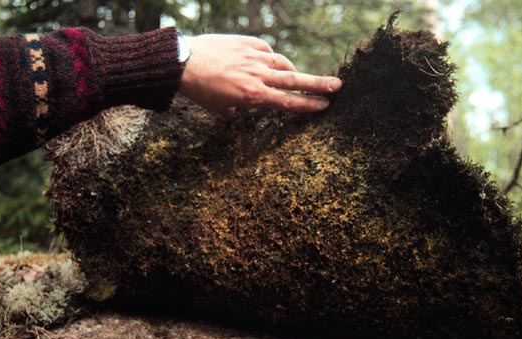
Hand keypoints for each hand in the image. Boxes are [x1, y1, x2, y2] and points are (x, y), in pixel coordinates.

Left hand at [179, 34, 342, 118]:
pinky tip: (266, 62)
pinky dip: (269, 58)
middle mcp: (257, 76)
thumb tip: (237, 113)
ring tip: (299, 75)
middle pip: (295, 80)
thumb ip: (233, 111)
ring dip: (292, 71)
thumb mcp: (217, 108)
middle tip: (338, 85)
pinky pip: (265, 51)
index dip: (308, 104)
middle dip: (318, 84)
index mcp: (253, 96)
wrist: (182, 62)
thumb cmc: (199, 90)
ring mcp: (253, 57)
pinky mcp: (246, 43)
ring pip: (282, 64)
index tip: (325, 105)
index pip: (287, 102)